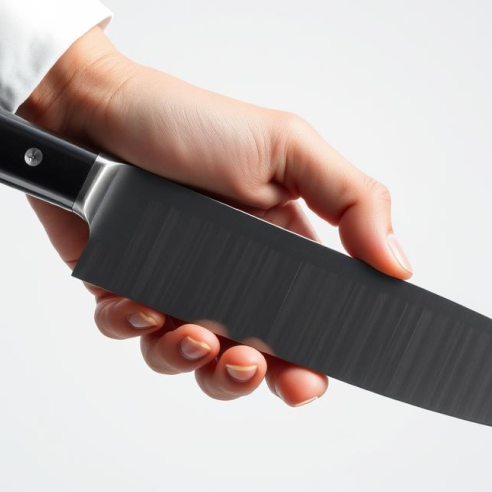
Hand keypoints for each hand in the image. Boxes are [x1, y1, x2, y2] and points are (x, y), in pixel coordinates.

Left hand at [17, 27, 411, 406]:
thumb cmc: (185, 121)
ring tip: (192, 333)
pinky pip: (127, 335)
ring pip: (186, 362)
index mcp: (277, 250)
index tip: (309, 381)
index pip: (308, 326)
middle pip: (248, 362)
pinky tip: (138, 302)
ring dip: (191, 360)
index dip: (311, 365)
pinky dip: (131, 329)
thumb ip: (353, 201)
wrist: (90, 110)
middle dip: (247, 378)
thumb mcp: (286, 147)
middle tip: (248, 365)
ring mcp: (171, 289)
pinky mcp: (120, 291)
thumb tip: (400, 266)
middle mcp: (226, 278)